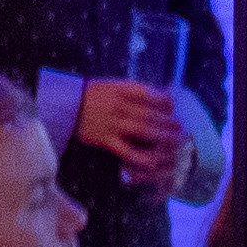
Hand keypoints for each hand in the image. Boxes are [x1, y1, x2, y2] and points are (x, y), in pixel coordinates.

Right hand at [77, 81, 190, 195]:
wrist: (65, 107)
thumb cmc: (91, 95)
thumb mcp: (112, 85)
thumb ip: (134, 89)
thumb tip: (160, 94)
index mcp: (121, 90)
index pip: (149, 95)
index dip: (164, 102)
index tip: (173, 108)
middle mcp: (119, 106)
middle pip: (150, 114)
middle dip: (168, 121)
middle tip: (180, 127)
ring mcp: (113, 124)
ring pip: (144, 130)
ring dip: (162, 136)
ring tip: (175, 140)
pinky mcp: (106, 140)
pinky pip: (127, 151)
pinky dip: (142, 157)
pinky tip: (154, 160)